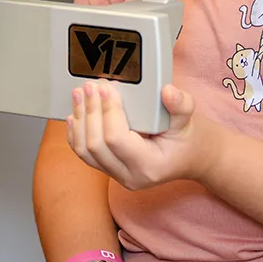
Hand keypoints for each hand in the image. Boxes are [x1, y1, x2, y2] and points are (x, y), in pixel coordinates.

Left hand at [67, 80, 214, 190]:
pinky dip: (76, 134)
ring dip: (80, 121)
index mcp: (149, 165)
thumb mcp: (188, 118)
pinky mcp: (109, 168)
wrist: (187, 157)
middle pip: (96, 146)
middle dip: (90, 112)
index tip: (106, 87)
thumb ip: (181, 104)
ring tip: (78, 95)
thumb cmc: (185, 137)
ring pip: (85, 153)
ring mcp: (117, 175)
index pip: (117, 139)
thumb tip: (167, 92)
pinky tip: (74, 115)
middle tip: (89, 86)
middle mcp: (130, 175)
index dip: (108, 112)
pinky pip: (85, 155)